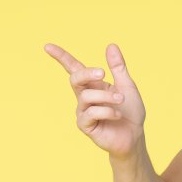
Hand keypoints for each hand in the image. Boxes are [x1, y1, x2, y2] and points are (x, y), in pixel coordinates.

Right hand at [44, 43, 147, 158]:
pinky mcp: (85, 125)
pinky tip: (117, 116)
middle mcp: (85, 97)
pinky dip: (107, 111)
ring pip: (86, 97)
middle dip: (87, 73)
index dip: (61, 57)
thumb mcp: (127, 85)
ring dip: (107, 97)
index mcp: (94, 85)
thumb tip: (111, 45)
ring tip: (120, 101)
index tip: (47, 46)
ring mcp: (83, 111)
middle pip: (75, 79)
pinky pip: (91, 113)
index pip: (74, 68)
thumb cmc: (131, 111)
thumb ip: (118, 67)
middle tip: (102, 73)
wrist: (135, 136)